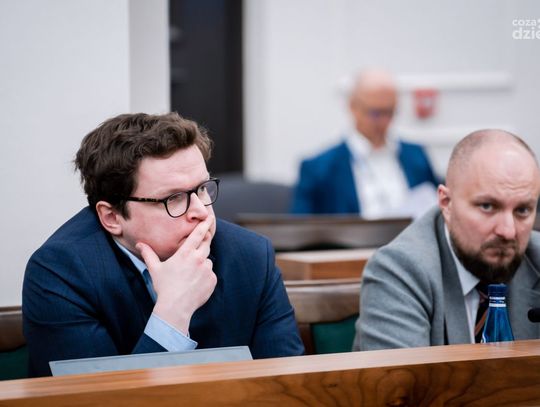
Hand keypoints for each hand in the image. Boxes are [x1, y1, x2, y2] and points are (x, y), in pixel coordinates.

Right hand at [136, 215, 216, 333]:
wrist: (176, 307)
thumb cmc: (164, 287)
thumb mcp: (155, 269)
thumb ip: (148, 254)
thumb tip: (140, 244)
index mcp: (186, 253)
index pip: (198, 234)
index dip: (204, 224)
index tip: (210, 217)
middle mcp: (199, 259)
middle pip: (206, 244)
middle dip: (204, 242)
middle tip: (200, 244)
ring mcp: (207, 270)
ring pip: (208, 260)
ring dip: (202, 262)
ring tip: (190, 274)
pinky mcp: (212, 280)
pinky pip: (210, 274)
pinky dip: (205, 276)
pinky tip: (195, 283)